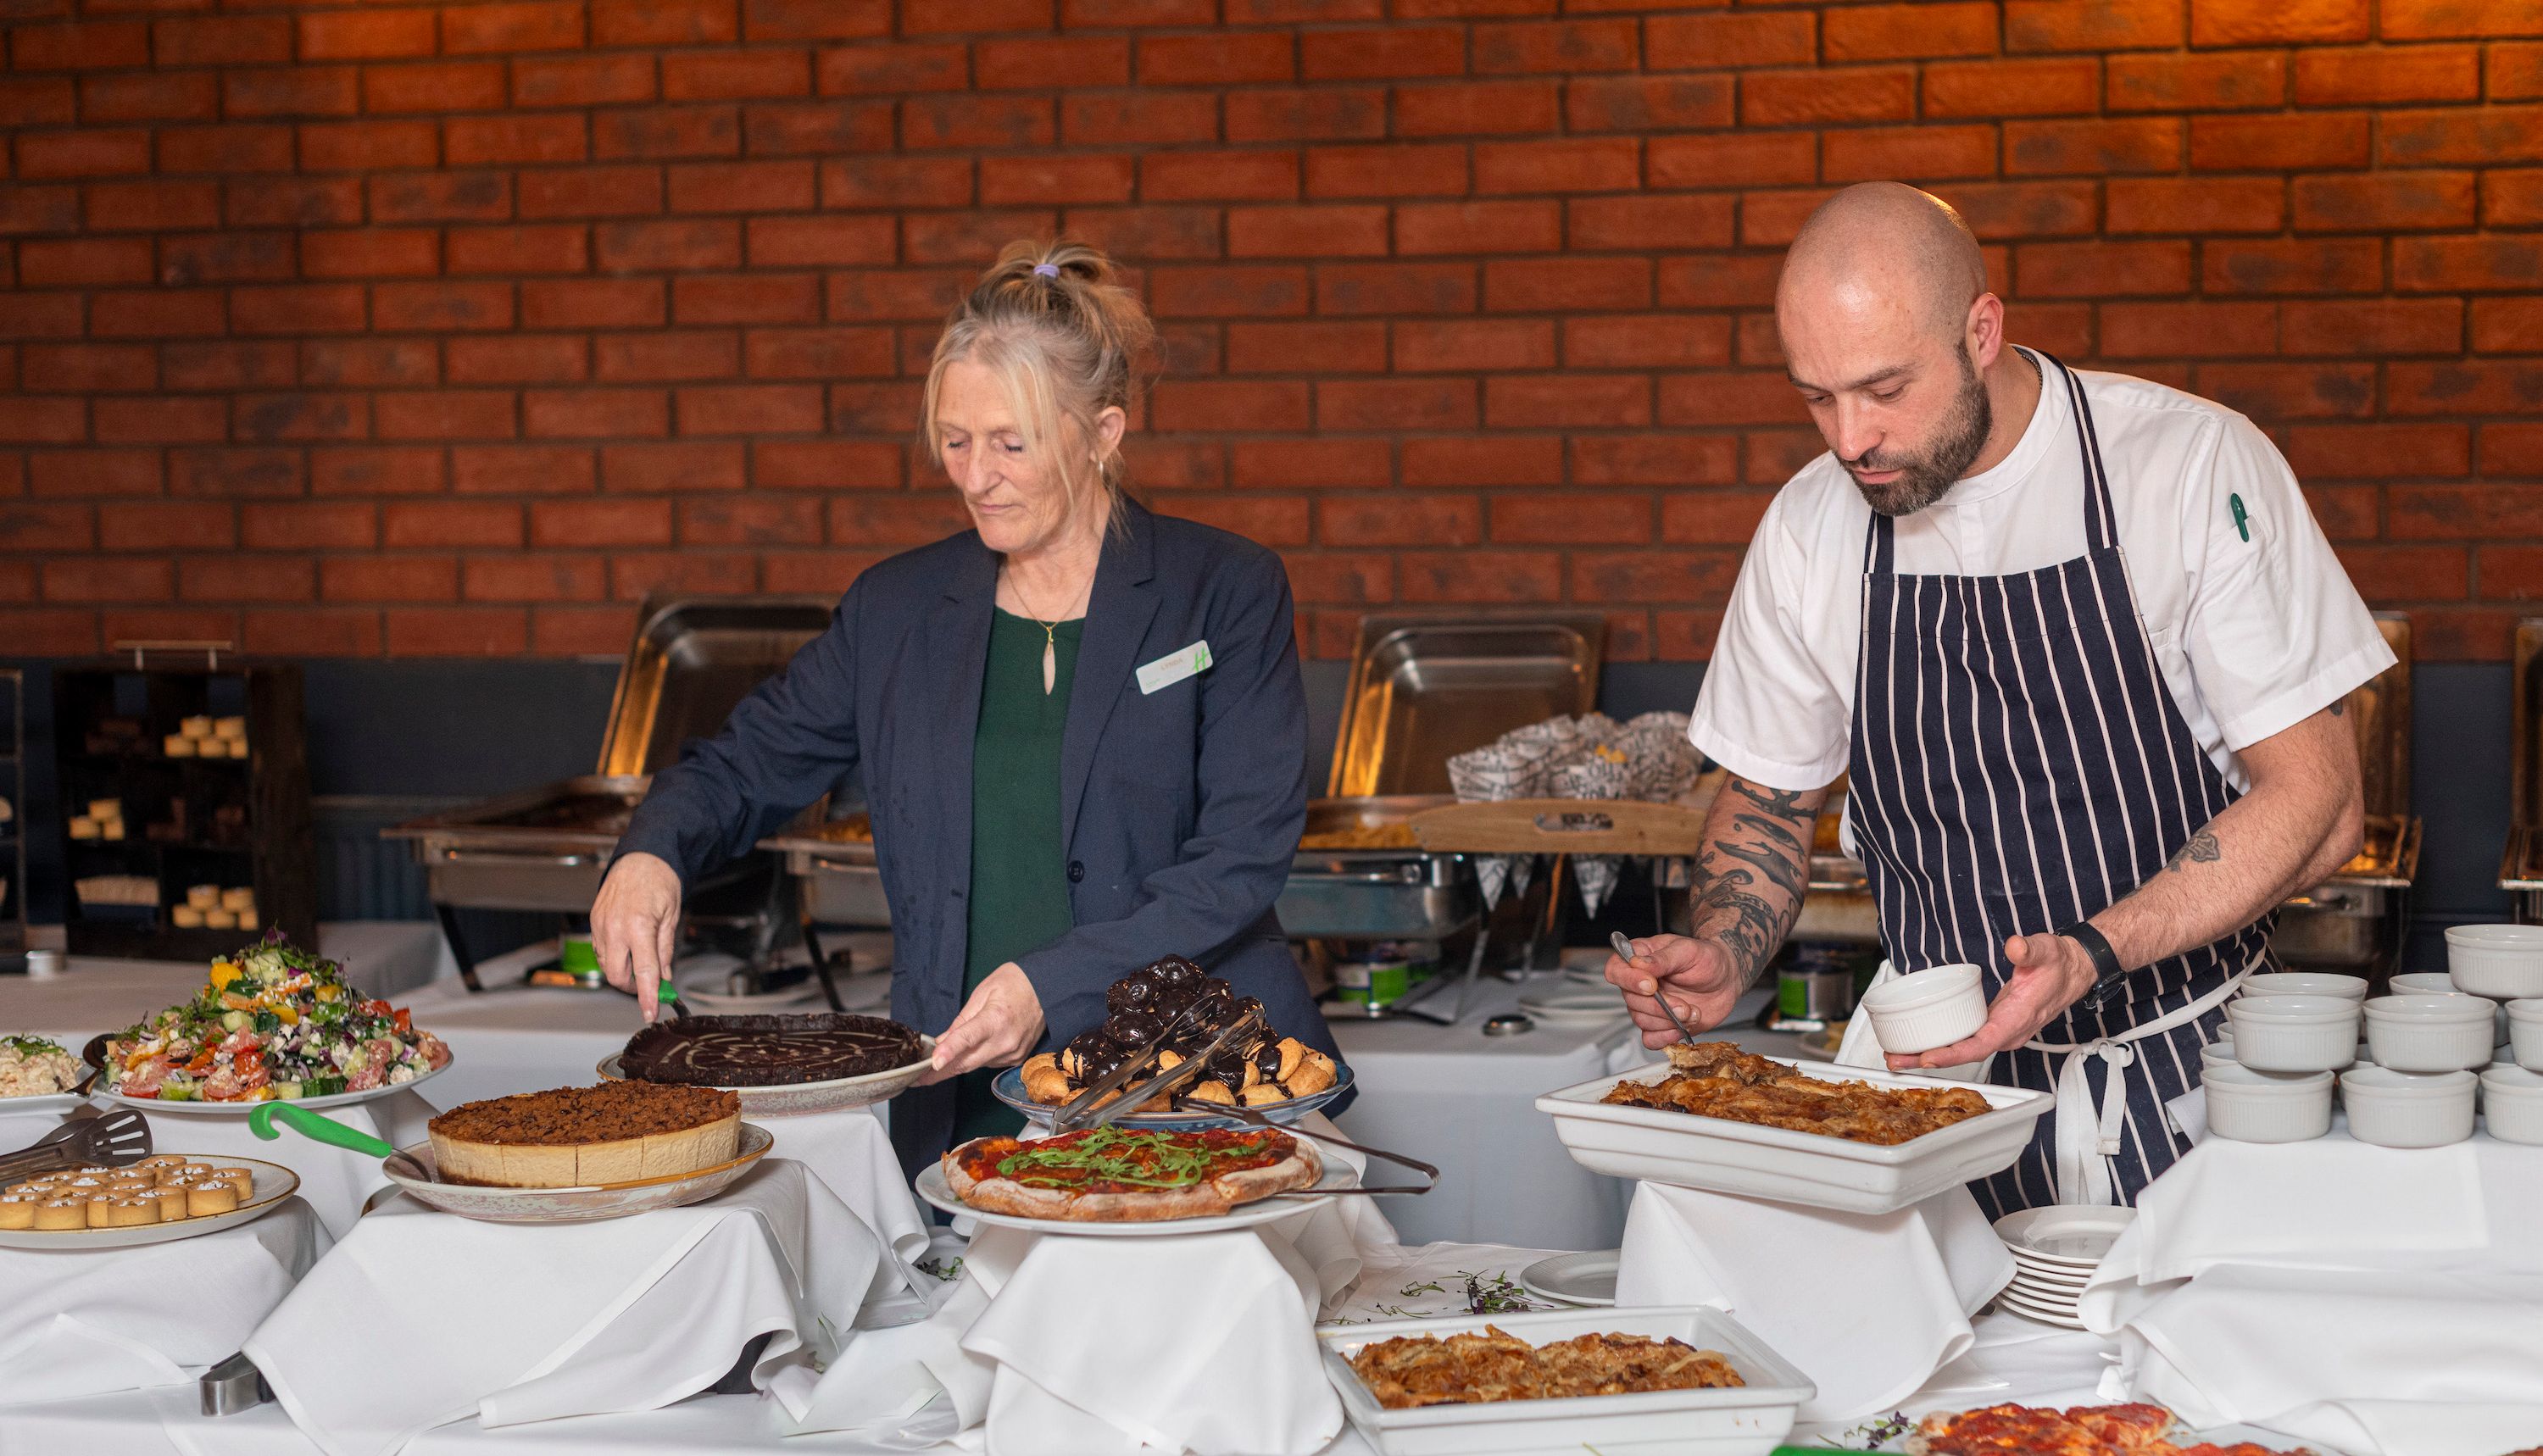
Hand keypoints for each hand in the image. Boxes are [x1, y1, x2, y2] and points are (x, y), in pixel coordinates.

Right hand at [590, 852, 681, 1022]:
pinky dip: (612, 957)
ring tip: (639, 960)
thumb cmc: (660, 882)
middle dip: (632, 986)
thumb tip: (664, 978)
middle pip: (616, 976)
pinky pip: (599, 950)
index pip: (644, 973)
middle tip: (649, 984)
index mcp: (639, 927)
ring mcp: (601, 925)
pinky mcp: (593, 922)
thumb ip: (665, 950)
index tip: (650, 1014)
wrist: (640, 857)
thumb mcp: (672, 916)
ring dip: (622, 971)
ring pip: (605, 965)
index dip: (647, 997)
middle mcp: (615, 928)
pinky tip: (626, 948)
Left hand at [924, 963, 1047, 1082]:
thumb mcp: (983, 993)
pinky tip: (968, 1051)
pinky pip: (988, 1063)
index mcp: (996, 1019)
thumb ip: (961, 1021)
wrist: (1049, 989)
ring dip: (956, 1064)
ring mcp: (1013, 1053)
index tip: (932, 1063)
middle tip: (916, 1078)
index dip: (948, 1052)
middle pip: (967, 1062)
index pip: (968, 1039)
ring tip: (937, 1062)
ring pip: (975, 1065)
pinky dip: (974, 1059)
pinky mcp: (1017, 1059)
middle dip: (939, 1072)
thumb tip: (941, 1042)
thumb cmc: (1015, 983)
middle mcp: (1006, 1041)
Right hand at [1604, 934, 1745, 1048]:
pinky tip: (1681, 1028)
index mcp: (1640, 958)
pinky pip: (1650, 1039)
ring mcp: (1649, 1005)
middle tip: (1684, 1005)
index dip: (1628, 980)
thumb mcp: (1688, 950)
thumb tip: (1638, 964)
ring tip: (1691, 1012)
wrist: (1725, 979)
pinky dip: (1665, 1038)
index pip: (1616, 970)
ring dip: (1669, 1021)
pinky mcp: (1661, 1024)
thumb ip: (1662, 958)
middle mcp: (1639, 983)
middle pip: (1631, 1001)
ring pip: (1641, 1021)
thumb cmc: (1706, 959)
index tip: (1651, 985)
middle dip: (1661, 1007)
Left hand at [1892, 932, 2100, 1070]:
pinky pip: (1965, 1041)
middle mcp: (2007, 1032)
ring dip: (1929, 1054)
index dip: (1953, 1054)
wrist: (2072, 971)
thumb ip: (2029, 949)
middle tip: (1894, 1060)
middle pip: (1964, 1053)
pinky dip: (1941, 1044)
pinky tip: (1919, 1041)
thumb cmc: (2058, 964)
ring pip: (1962, 1050)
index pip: (1981, 1044)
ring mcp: (2000, 1032)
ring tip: (1896, 1054)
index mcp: (2016, 1019)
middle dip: (1928, 1059)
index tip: (1927, 1057)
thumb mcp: (2046, 950)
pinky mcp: (1993, 1026)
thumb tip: (2014, 947)